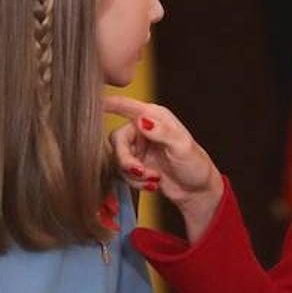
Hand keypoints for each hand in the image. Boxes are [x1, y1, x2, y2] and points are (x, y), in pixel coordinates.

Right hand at [104, 95, 223, 239]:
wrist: (197, 191)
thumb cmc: (195, 165)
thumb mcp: (182, 146)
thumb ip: (162, 132)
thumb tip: (143, 120)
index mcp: (155, 117)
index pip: (128, 107)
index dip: (110, 103)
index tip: (94, 101)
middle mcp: (143, 130)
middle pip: (117, 139)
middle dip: (126, 159)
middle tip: (140, 171)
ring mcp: (138, 149)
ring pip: (118, 159)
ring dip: (134, 174)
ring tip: (154, 179)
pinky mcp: (136, 165)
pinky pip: (123, 174)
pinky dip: (136, 182)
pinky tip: (154, 184)